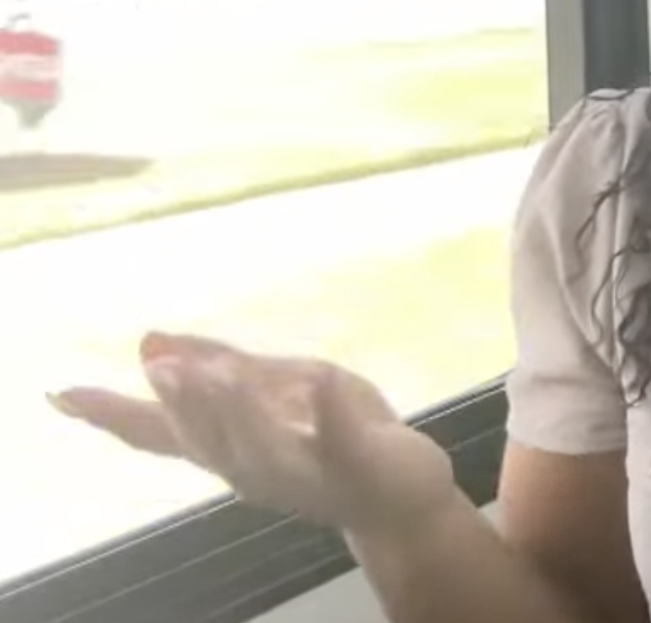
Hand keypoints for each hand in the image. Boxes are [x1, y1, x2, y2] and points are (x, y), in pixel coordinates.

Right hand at [50, 332, 459, 535]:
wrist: (401, 498)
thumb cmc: (332, 439)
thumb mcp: (276, 391)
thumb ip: (220, 367)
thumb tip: (147, 340)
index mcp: (231, 448)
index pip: (162, 433)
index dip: (113, 414)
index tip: (62, 394)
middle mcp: (255, 467)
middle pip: (209, 441)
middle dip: (185, 404)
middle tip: (160, 368)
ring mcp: (307, 471)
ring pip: (264, 447)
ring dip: (241, 411)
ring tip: (221, 373)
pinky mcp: (359, 465)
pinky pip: (342, 439)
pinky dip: (331, 412)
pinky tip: (324, 380)